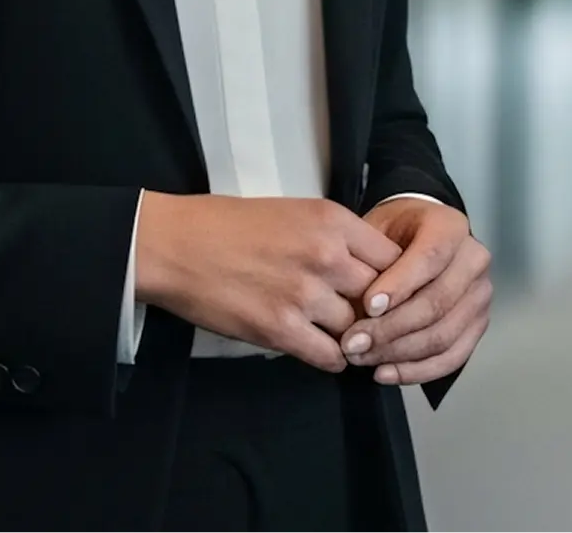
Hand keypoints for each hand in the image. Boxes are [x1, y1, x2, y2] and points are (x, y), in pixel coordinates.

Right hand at [132, 193, 399, 371]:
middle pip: (383, 296)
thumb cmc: (229, 225)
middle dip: (380, 312)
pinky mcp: (278, 329)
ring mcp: (303, 294)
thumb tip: (369, 268)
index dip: (396, 279)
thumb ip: (336, 238)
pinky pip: (328, 355)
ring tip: (352, 341)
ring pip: (357, 329)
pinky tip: (328, 353)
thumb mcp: (296, 212)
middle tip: (374, 322)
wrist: (175, 245)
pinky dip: (333, 359)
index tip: (390, 292)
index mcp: (333, 221)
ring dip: (355, 338)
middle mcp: (326, 256)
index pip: (394, 258)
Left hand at [339, 196, 492, 386]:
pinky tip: (384, 373)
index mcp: (451, 227)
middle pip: (438, 302)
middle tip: (352, 343)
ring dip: (398, 353)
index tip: (367, 306)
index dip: (401, 284)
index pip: (432, 256)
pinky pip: (451, 357)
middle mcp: (475, 260)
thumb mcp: (375, 231)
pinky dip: (416, 371)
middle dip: (391, 329)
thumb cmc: (390, 236)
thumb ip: (370, 262)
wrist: (413, 242)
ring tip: (361, 358)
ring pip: (443, 335)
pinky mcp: (477, 325)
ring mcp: (480, 295)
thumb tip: (362, 311)